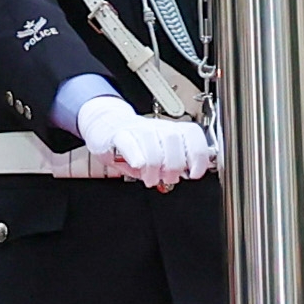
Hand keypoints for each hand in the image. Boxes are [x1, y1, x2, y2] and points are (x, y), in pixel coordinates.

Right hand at [83, 108, 214, 188]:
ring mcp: (137, 130)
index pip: (192, 134)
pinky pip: (130, 143)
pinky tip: (138, 166)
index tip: (194, 173)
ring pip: (153, 143)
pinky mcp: (118, 135)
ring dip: (154, 166)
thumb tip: (181, 177)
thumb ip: (169, 165)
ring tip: (150, 178)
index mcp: (170, 130)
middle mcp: (156, 128)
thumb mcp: (156, 153)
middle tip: (167, 178)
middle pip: (173, 140)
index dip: (198, 155)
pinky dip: (137, 157)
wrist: (105, 124)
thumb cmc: (134, 142)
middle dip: (173, 165)